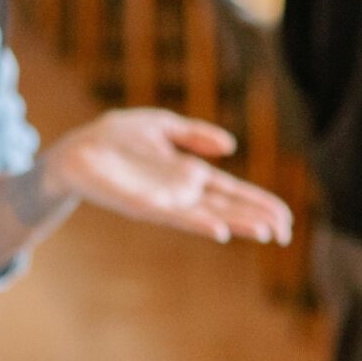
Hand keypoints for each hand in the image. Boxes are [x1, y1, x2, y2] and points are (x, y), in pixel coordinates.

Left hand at [36, 111, 294, 245]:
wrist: (75, 151)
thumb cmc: (115, 138)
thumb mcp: (162, 126)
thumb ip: (194, 134)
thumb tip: (230, 147)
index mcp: (189, 175)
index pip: (233, 192)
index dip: (259, 203)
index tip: (286, 217)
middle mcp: (181, 194)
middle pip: (228, 209)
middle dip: (256, 220)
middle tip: (286, 234)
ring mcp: (164, 202)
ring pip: (210, 217)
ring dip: (238, 226)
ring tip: (267, 234)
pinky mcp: (142, 206)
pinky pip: (175, 218)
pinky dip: (199, 224)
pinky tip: (220, 231)